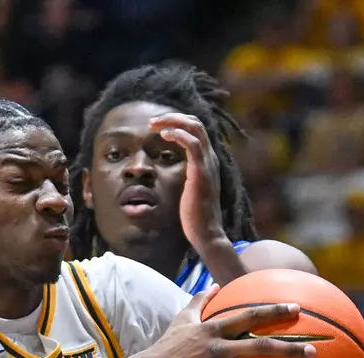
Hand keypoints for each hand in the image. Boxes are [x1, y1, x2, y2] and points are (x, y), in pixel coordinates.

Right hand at [139, 289, 315, 357]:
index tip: (297, 309)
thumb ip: (200, 300)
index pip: (249, 316)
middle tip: (312, 351)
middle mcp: (218, 349)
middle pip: (259, 346)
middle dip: (288, 349)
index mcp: (214, 329)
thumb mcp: (182, 318)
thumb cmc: (167, 346)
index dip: (274, 311)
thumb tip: (215, 285)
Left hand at [152, 112, 223, 257]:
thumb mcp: (188, 191)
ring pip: (195, 127)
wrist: (206, 234)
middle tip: (152, 122)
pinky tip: (164, 135)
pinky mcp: (201, 172)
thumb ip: (184, 177)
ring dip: (173, 121)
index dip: (177, 123)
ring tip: (154, 124)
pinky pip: (192, 144)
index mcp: (207, 162)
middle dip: (173, 117)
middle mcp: (210, 158)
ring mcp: (208, 164)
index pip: (197, 130)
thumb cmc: (195, 217)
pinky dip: (178, 134)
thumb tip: (170, 173)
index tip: (157, 127)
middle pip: (196, 123)